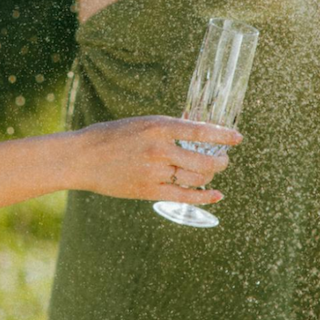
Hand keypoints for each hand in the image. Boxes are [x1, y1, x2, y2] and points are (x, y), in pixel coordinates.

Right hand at [73, 116, 241, 203]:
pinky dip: (204, 196)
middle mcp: (160, 149)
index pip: (200, 131)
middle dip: (220, 162)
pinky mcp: (149, 190)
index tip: (237, 138)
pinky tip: (215, 195)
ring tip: (213, 173)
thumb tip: (193, 131)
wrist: (82, 157)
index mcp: (159, 126)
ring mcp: (155, 171)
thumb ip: (165, 129)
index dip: (223, 136)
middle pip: (204, 159)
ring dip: (210, 176)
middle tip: (224, 161)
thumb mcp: (140, 123)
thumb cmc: (110, 137)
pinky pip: (184, 196)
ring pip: (196, 177)